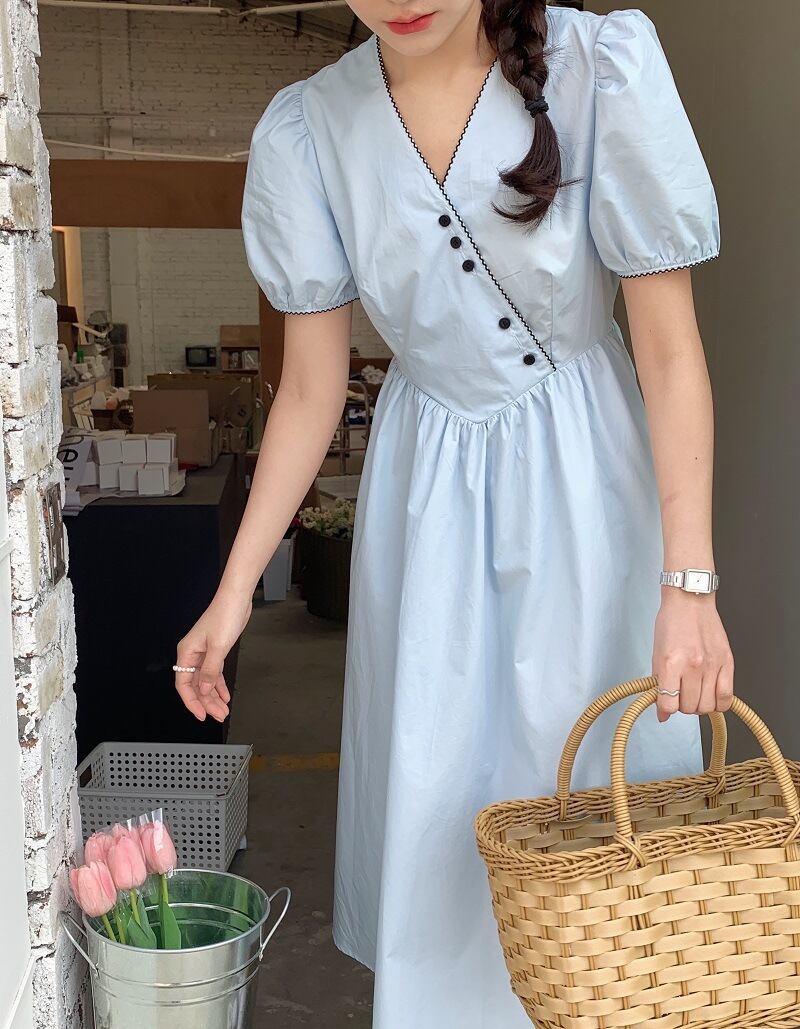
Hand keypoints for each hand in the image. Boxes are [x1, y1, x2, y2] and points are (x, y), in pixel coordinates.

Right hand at [174, 590, 252, 721]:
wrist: (236, 599)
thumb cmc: (224, 615)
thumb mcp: (218, 647)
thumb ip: (210, 670)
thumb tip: (203, 689)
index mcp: (187, 652)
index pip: (184, 684)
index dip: (192, 702)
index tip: (201, 714)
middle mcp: (193, 654)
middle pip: (196, 685)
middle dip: (206, 702)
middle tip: (218, 715)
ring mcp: (204, 653)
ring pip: (205, 681)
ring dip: (214, 696)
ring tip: (223, 710)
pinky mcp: (215, 651)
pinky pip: (214, 673)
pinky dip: (219, 685)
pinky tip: (224, 696)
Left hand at [652, 589, 733, 722]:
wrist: (691, 600)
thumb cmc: (672, 622)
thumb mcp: (657, 652)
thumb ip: (659, 682)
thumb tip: (662, 711)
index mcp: (671, 662)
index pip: (669, 702)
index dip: (665, 710)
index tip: (665, 708)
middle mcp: (693, 665)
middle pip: (689, 707)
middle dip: (682, 707)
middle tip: (680, 697)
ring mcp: (712, 665)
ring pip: (708, 706)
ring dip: (699, 706)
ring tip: (695, 695)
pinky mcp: (727, 662)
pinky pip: (727, 696)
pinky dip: (719, 703)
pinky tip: (711, 695)